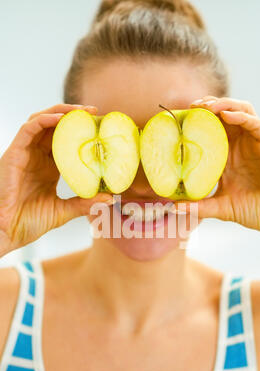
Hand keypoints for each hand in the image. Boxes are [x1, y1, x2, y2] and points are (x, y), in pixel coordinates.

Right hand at [0, 103, 112, 256]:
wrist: (7, 231)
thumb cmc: (29, 222)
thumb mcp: (64, 210)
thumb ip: (85, 203)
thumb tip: (110, 198)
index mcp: (49, 167)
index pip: (66, 141)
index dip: (82, 132)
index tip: (101, 128)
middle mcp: (37, 156)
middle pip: (55, 126)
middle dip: (75, 116)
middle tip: (96, 113)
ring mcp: (26, 153)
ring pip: (42, 121)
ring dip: (62, 112)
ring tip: (83, 111)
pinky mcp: (15, 153)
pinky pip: (29, 128)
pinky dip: (45, 120)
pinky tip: (62, 119)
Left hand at [175, 96, 259, 242]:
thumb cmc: (250, 211)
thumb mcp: (218, 206)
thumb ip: (198, 206)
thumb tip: (174, 207)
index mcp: (227, 154)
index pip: (211, 128)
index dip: (196, 120)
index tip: (179, 119)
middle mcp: (240, 143)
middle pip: (224, 113)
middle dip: (207, 106)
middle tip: (191, 107)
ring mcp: (254, 141)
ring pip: (240, 110)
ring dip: (223, 104)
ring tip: (206, 106)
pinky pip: (254, 123)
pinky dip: (240, 116)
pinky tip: (226, 115)